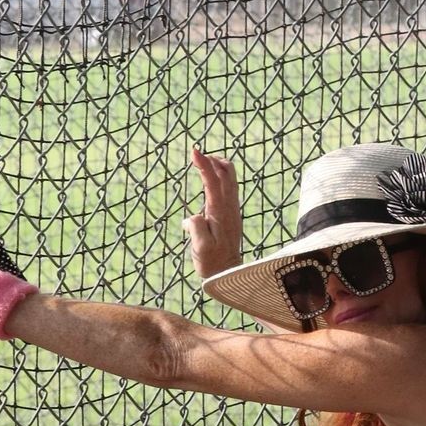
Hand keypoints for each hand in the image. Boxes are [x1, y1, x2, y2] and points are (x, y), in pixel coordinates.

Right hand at [185, 146, 243, 282]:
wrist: (228, 274)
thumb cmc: (212, 264)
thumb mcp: (200, 248)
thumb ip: (196, 229)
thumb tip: (192, 217)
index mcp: (220, 213)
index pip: (213, 182)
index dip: (204, 165)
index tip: (194, 150)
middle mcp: (229, 208)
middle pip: (227, 174)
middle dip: (212, 159)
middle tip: (197, 154)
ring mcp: (233, 210)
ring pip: (231, 178)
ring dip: (218, 165)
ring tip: (203, 160)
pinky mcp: (232, 214)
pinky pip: (229, 187)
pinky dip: (220, 175)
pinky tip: (210, 177)